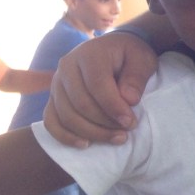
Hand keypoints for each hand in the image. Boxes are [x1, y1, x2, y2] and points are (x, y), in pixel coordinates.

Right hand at [44, 33, 156, 147]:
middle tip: (127, 131)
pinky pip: (51, 121)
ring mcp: (56, 84)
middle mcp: (66, 67)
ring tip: (117, 138)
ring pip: (66, 115)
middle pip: (81, 103)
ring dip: (92, 132)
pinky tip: (85, 144)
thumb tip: (129, 100)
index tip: (131, 122)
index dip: (113, 107)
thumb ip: (137, 76)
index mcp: (89, 54)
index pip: (97, 85)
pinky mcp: (53, 98)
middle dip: (105, 123)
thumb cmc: (130, 55)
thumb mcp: (142, 59)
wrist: (113, 49)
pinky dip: (65, 136)